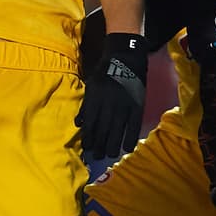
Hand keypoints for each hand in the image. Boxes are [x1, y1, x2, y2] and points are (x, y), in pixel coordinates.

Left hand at [77, 33, 146, 159]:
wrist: (126, 59)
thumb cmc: (104, 73)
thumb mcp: (90, 85)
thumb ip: (85, 105)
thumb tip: (79, 124)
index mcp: (96, 98)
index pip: (90, 123)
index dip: (89, 137)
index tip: (87, 148)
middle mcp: (109, 104)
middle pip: (103, 129)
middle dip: (99, 145)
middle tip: (97, 156)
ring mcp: (124, 105)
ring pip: (117, 130)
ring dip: (112, 145)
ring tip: (109, 155)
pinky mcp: (137, 106)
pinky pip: (133, 126)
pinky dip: (130, 138)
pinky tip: (127, 148)